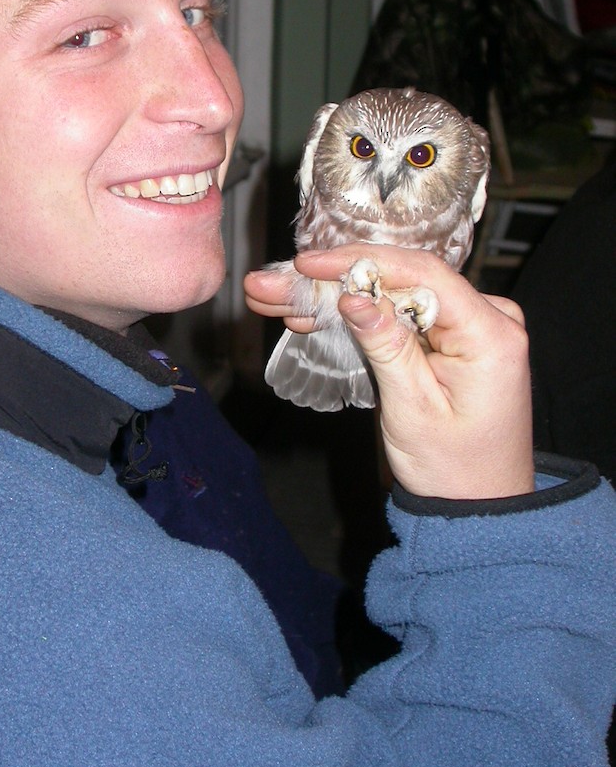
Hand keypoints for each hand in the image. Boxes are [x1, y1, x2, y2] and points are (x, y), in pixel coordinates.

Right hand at [244, 247, 534, 499]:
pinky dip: (356, 316)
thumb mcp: (413, 409)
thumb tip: (354, 296)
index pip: (421, 273)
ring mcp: (469, 325)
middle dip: (334, 281)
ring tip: (276, 296)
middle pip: (401, 279)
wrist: (479, 505)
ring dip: (335, 297)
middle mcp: (488, 317)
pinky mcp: (450, 337)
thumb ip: (387, 346)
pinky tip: (309, 314)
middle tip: (276, 282)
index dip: (360, 261)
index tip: (310, 263)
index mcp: (491, 332)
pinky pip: (399, 314)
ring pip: (393, 295)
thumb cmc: (454, 468)